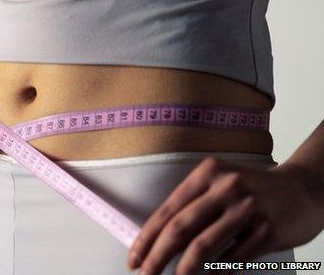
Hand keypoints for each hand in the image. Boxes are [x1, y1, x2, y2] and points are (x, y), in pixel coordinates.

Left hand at [127, 156, 323, 274]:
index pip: (168, 210)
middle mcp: (226, 187)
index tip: (134, 258)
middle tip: (145, 274)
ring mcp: (248, 208)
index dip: (147, 237)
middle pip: (180, 228)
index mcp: (207, 174)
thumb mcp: (220, 184)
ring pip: (204, 246)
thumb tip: (157, 240)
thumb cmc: (252, 190)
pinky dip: (216, 273)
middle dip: (157, 256)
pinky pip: (234, 259)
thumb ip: (193, 206)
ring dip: (183, 270)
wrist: (303, 189)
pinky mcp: (269, 230)